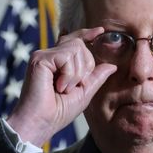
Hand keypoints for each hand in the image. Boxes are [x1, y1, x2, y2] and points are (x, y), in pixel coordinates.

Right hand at [6, 27, 116, 145]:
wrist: (40, 122)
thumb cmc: (58, 112)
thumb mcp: (84, 93)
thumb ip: (96, 78)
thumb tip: (112, 66)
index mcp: (58, 62)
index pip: (74, 41)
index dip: (87, 34)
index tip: (100, 30)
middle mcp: (49, 56)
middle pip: (80, 45)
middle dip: (85, 67)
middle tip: (72, 88)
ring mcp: (43, 55)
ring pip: (76, 49)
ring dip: (77, 74)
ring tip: (63, 89)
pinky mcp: (40, 58)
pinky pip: (66, 56)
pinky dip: (69, 74)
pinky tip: (58, 87)